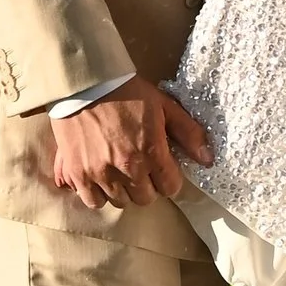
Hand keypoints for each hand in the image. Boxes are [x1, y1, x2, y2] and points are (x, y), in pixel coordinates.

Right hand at [49, 74, 212, 210]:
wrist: (85, 83)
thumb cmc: (127, 92)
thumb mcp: (164, 106)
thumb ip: (189, 133)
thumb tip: (208, 160)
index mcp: (151, 151)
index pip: (170, 187)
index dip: (169, 178)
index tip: (162, 168)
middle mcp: (127, 168)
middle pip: (145, 199)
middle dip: (147, 185)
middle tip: (140, 167)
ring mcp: (100, 173)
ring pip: (120, 201)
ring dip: (124, 190)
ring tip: (119, 171)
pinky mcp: (77, 174)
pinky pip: (93, 201)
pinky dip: (99, 194)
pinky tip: (101, 178)